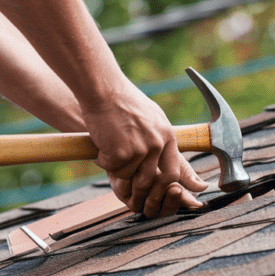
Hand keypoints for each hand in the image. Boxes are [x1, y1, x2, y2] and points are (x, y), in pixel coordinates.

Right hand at [82, 82, 208, 216]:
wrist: (103, 90)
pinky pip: (110, 168)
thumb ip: (159, 138)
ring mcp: (140, 149)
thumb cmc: (123, 101)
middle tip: (122, 177)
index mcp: (167, 136)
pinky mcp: (121, 153)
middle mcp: (157, 144)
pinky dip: (102, 159)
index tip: (151, 185)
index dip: (162, 183)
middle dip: (135, 184)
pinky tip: (101, 143)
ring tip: (109, 147)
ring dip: (115, 167)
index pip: (173, 172)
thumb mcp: (151, 117)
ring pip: (127, 175)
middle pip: (150, 180)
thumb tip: (164, 158)